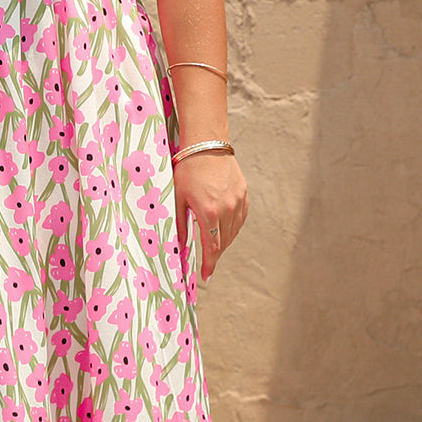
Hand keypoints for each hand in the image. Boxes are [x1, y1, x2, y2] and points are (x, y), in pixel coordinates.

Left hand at [173, 152, 248, 282]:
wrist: (207, 144)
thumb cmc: (187, 170)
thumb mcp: (178, 198)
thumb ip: (180, 225)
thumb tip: (179, 246)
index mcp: (209, 213)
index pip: (212, 247)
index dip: (209, 264)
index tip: (206, 276)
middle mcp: (227, 210)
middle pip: (224, 242)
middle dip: (215, 254)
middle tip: (207, 261)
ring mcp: (238, 202)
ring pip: (233, 232)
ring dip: (224, 242)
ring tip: (214, 246)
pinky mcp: (243, 195)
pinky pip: (240, 219)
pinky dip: (232, 228)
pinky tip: (224, 229)